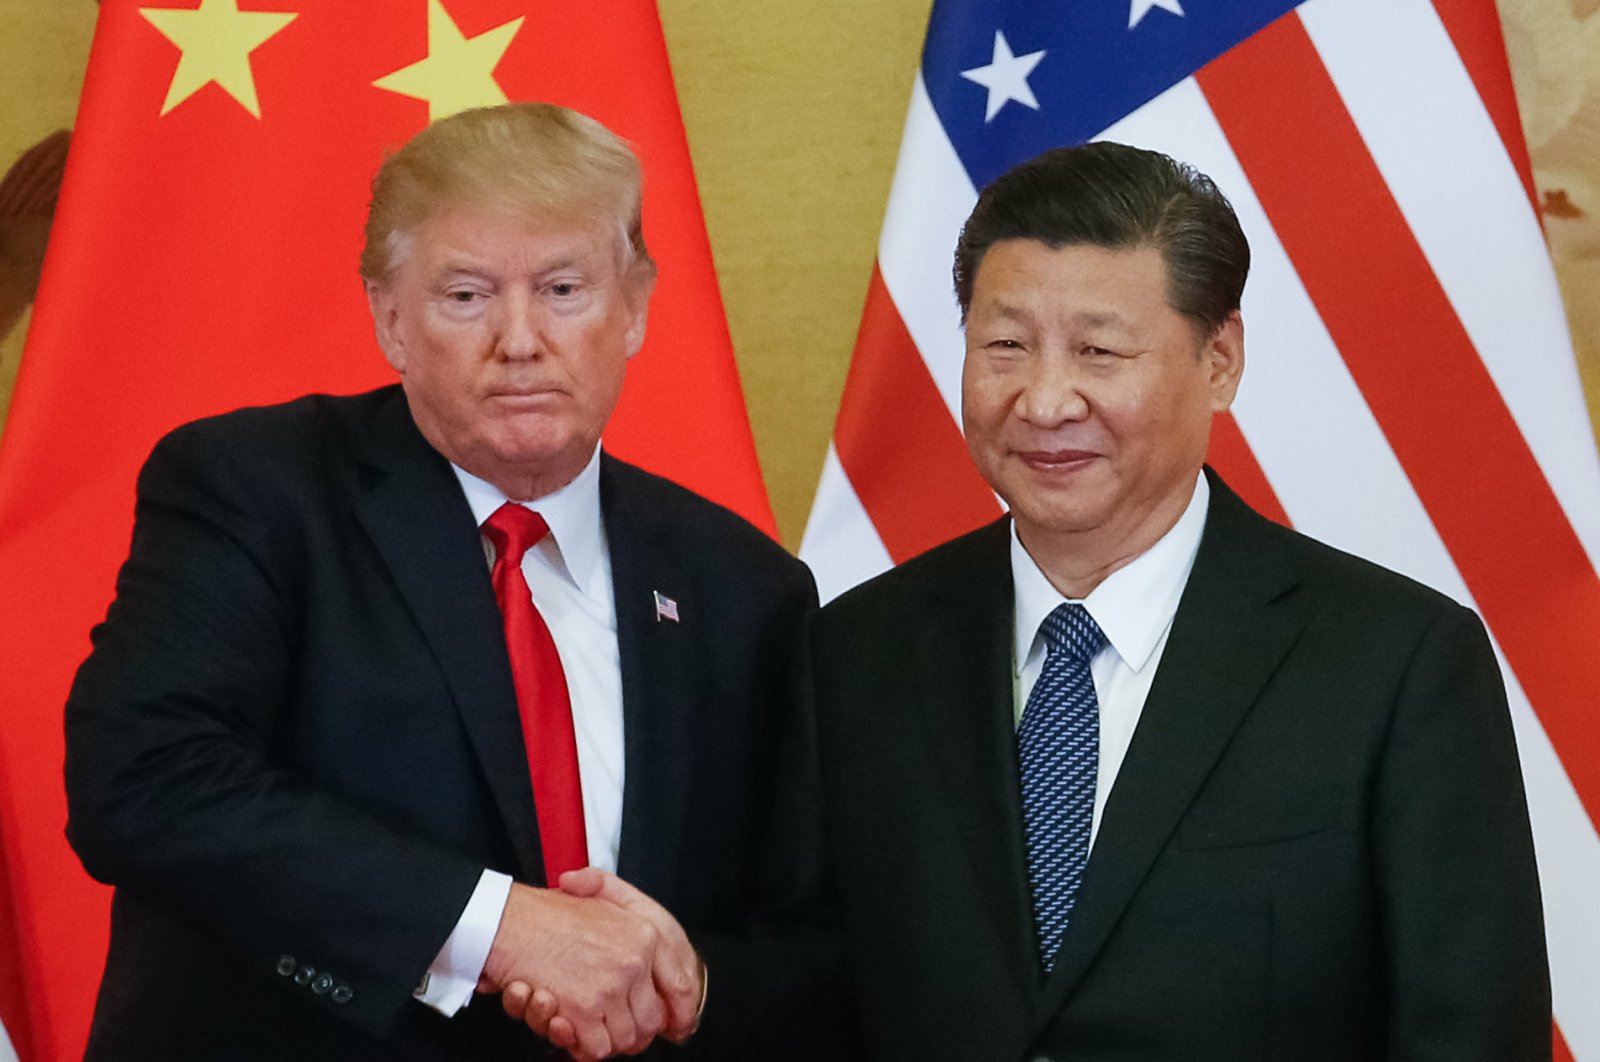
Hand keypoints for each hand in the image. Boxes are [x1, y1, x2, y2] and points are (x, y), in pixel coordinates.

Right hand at [557, 868, 704, 1043]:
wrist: (509, 920)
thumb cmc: (550, 912)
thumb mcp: (606, 902)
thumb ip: (636, 927)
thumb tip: (659, 968)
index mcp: (646, 934)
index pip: (682, 987)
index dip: (678, 1014)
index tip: (674, 1027)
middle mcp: (635, 961)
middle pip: (651, 1021)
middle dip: (632, 1031)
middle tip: (612, 1026)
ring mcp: (610, 987)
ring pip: (625, 1039)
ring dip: (605, 1039)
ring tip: (586, 1025)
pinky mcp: (584, 1009)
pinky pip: (596, 1048)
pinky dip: (583, 1047)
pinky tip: (572, 1028)